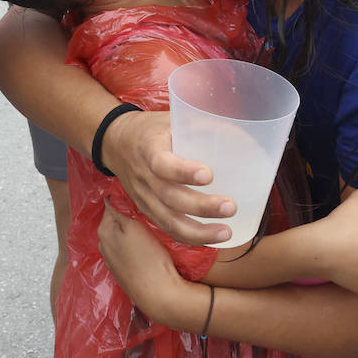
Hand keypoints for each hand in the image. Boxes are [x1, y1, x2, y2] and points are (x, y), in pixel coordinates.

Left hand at [98, 199, 204, 327]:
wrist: (158, 293)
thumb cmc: (150, 257)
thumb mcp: (134, 227)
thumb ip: (118, 212)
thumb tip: (109, 199)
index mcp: (104, 231)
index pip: (110, 205)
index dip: (125, 199)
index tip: (141, 197)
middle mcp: (103, 245)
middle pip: (114, 221)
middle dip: (127, 215)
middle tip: (147, 212)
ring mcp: (111, 260)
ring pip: (120, 235)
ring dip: (130, 230)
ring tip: (149, 228)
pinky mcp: (122, 271)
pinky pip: (125, 249)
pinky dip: (133, 244)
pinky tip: (146, 246)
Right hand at [103, 109, 235, 244]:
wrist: (116, 143)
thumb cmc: (151, 130)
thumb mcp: (169, 119)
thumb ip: (200, 126)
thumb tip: (242, 135)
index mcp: (148, 149)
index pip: (161, 164)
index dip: (183, 171)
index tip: (209, 175)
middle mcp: (144, 177)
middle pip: (169, 198)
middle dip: (201, 206)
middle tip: (230, 206)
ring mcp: (144, 198)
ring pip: (168, 221)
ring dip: (199, 231)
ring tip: (226, 232)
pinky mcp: (147, 210)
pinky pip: (168, 228)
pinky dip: (190, 237)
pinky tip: (213, 239)